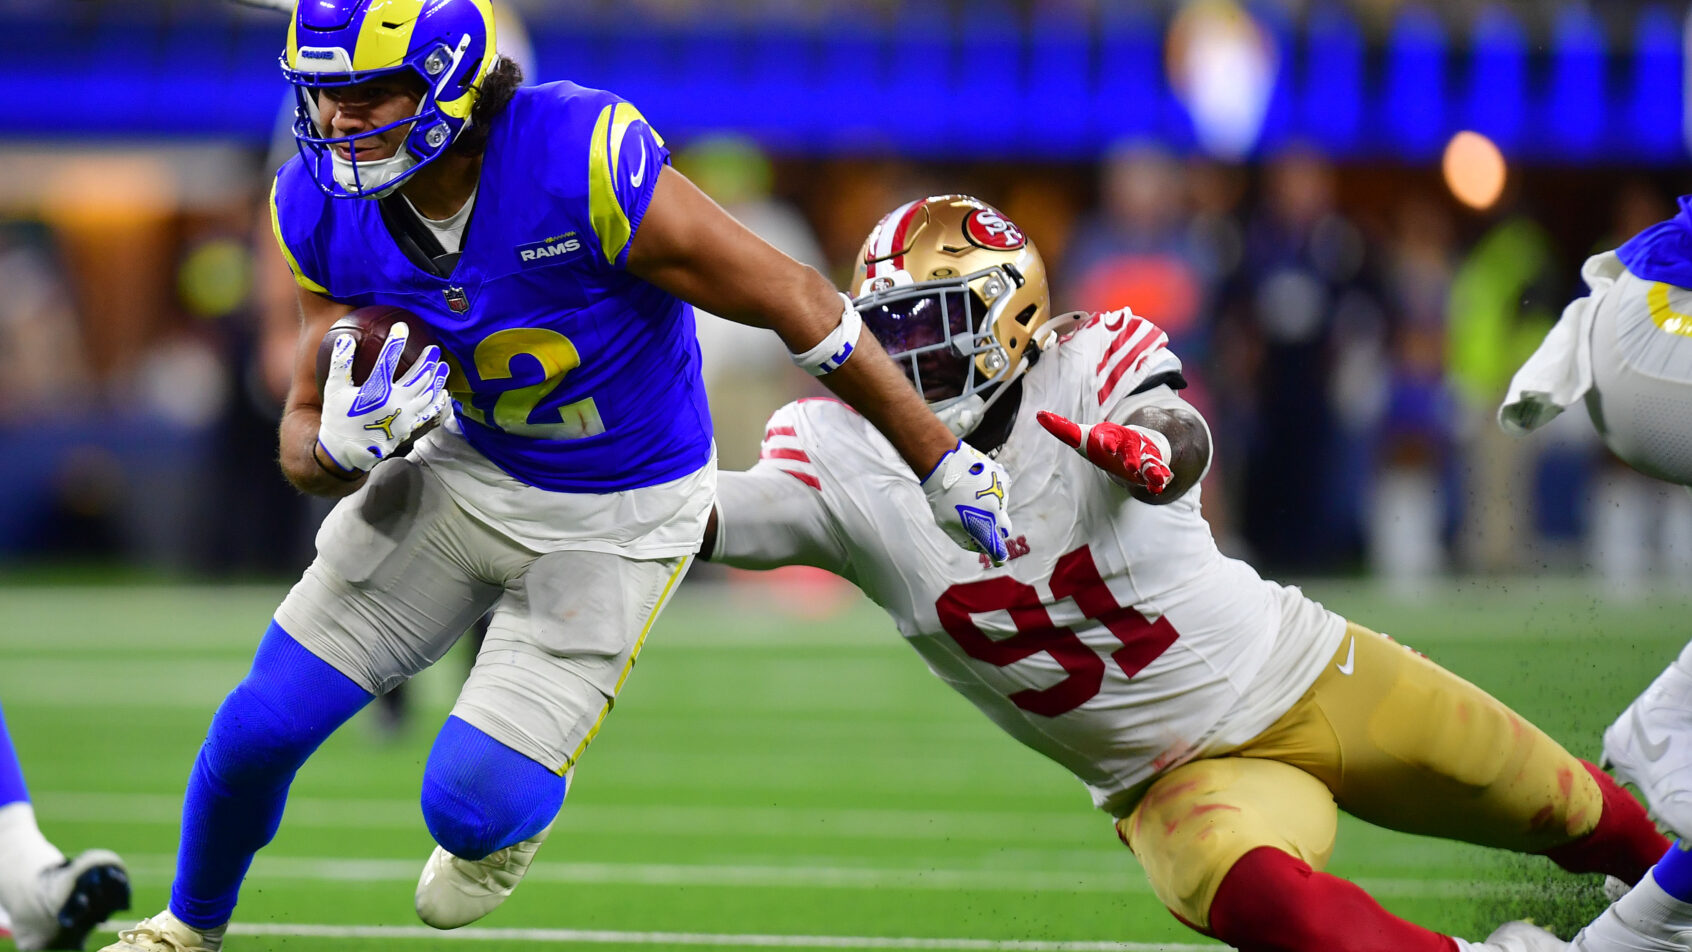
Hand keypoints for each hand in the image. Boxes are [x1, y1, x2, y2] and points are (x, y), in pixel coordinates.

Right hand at [317, 322, 450, 472]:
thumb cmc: (338, 419)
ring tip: (444, 366)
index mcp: (376, 390)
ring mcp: (406, 415)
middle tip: (434, 349)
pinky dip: (439, 402)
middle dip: (428, 360)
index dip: (396, 341)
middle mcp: (395, 401)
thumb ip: (341, 363)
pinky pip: (429, 412)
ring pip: (428, 393)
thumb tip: (347, 337)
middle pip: (418, 376)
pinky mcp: (410, 427)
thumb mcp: (334, 390)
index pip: (389, 359)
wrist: (347, 452)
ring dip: (437, 378)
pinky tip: (444, 394)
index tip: (402, 327)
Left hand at [921, 440, 1012, 564]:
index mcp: (984, 527)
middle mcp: (997, 513)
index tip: (998, 558)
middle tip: (983, 521)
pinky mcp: (1004, 480)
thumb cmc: (942, 496)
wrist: (947, 464)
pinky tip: (977, 484)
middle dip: (997, 528)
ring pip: (1001, 507)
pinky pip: (1000, 491)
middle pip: (1005, 528)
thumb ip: (964, 537)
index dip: (998, 555)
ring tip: (971, 495)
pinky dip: (992, 491)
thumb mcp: (947, 522)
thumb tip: (978, 544)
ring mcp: (1002, 495)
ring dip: (990, 505)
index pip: (998, 549)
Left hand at [1037, 410, 1171, 493]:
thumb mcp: (1082, 436)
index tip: (1107, 447)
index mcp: (1111, 435)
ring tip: (1159, 479)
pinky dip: (1160, 480)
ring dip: (1154, 470)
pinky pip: (1157, 473)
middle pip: (1131, 450)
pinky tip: (1160, 487)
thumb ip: (1062, 429)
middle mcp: (1128, 444)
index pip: (1109, 437)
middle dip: (1132, 458)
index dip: (1108, 441)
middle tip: (1131, 467)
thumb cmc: (1101, 441)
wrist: (1131, 444)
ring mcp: (1142, 456)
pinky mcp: (1150, 468)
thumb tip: (1039, 415)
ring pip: (1149, 462)